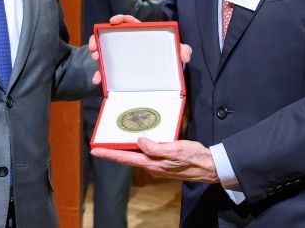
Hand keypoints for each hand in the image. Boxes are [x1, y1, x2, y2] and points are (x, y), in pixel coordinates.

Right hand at [88, 15, 192, 84]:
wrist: (167, 79)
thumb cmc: (170, 61)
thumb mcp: (178, 55)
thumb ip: (183, 52)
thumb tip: (185, 53)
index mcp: (142, 36)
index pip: (129, 23)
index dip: (120, 20)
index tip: (112, 21)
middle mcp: (130, 44)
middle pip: (111, 37)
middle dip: (99, 38)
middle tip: (95, 45)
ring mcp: (123, 56)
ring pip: (106, 52)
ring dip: (97, 53)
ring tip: (95, 58)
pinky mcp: (120, 70)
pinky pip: (108, 70)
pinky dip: (101, 75)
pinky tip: (98, 80)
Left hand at [91, 138, 218, 183]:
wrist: (209, 167)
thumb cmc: (193, 157)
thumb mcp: (175, 149)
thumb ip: (155, 148)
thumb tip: (139, 142)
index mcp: (152, 163)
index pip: (125, 159)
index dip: (109, 154)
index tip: (95, 151)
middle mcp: (152, 166)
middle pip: (128, 158)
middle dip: (114, 151)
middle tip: (102, 142)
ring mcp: (158, 165)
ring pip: (137, 156)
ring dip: (127, 148)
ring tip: (117, 138)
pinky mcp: (164, 162)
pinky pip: (147, 154)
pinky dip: (140, 147)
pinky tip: (140, 140)